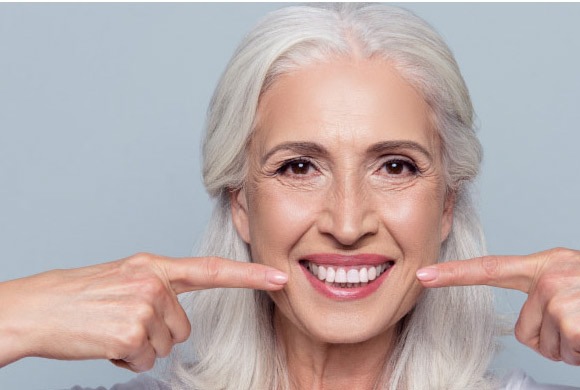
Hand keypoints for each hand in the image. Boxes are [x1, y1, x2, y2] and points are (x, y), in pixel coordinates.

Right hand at [0, 253, 286, 370]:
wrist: (37, 308)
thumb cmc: (80, 296)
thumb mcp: (125, 276)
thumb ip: (159, 286)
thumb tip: (180, 315)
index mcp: (155, 266)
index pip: (212, 271)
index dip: (249, 276)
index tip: (280, 278)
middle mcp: (154, 282)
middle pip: (183, 326)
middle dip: (157, 333)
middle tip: (122, 321)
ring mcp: (144, 306)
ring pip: (166, 345)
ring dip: (140, 346)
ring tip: (110, 328)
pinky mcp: (132, 332)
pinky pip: (145, 359)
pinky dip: (125, 358)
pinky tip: (104, 341)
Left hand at [416, 248, 579, 364]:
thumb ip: (547, 289)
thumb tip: (529, 322)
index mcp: (547, 263)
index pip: (491, 268)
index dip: (453, 275)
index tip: (423, 276)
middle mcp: (546, 277)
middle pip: (524, 331)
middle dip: (555, 339)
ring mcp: (557, 298)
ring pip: (546, 347)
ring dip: (576, 347)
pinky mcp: (571, 322)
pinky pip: (569, 357)